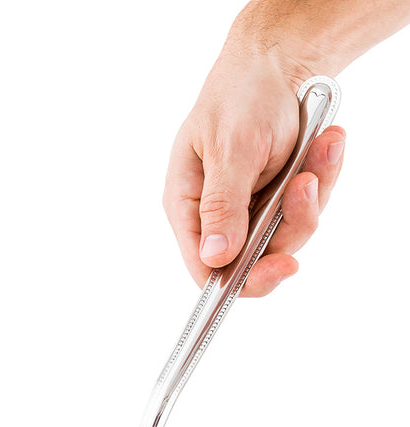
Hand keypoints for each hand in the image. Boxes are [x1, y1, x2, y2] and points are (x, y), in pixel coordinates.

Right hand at [163, 51, 345, 296]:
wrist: (277, 62)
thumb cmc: (240, 96)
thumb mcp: (229, 149)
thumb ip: (221, 206)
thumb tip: (214, 257)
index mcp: (186, 206)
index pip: (205, 266)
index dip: (239, 278)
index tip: (280, 265)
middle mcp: (216, 214)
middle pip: (253, 258)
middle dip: (289, 225)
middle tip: (307, 188)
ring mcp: (249, 208)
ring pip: (287, 235)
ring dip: (313, 194)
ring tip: (321, 147)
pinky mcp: (278, 198)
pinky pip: (307, 210)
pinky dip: (323, 179)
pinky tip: (325, 144)